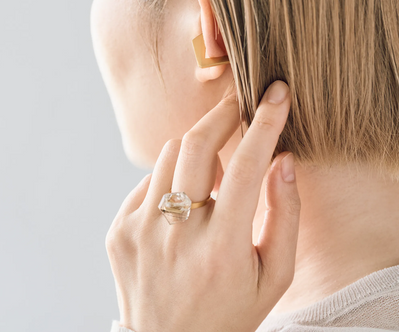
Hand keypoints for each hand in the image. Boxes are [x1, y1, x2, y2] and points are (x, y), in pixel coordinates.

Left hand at [106, 80, 300, 331]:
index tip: (275, 95)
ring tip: (211, 177)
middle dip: (221, 114)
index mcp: (221, 249)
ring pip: (169, 155)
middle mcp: (175, 235)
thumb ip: (284, 215)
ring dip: (197, 152)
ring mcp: (139, 230)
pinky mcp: (119, 229)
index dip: (265, 124)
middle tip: (238, 106)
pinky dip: (172, 180)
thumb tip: (282, 162)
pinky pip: (149, 181)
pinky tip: (181, 206)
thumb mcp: (274, 275)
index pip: (246, 168)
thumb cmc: (229, 312)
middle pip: (195, 145)